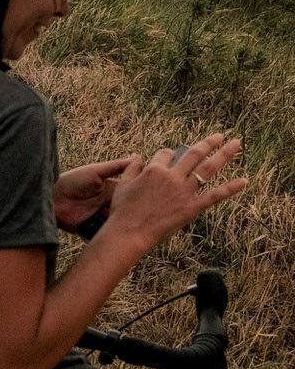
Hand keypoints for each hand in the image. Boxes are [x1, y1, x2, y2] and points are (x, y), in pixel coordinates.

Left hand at [54, 157, 134, 231]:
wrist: (51, 198)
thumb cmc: (71, 181)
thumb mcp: (95, 171)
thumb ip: (116, 166)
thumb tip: (137, 157)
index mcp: (112, 191)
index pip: (132, 195)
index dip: (138, 197)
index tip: (146, 197)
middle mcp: (109, 205)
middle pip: (126, 211)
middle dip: (129, 212)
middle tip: (132, 212)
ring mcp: (101, 218)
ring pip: (118, 223)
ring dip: (118, 221)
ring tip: (116, 217)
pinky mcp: (94, 229)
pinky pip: (106, 233)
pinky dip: (109, 231)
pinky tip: (108, 226)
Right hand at [105, 133, 247, 253]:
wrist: (130, 232)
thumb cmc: (123, 210)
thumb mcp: (123, 184)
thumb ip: (132, 167)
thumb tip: (138, 155)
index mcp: (154, 170)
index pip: (166, 154)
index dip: (168, 154)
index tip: (170, 157)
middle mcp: (172, 177)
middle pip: (193, 154)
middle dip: (209, 143)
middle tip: (220, 135)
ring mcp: (184, 192)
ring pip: (208, 168)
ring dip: (224, 154)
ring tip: (236, 144)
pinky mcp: (192, 207)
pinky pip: (215, 195)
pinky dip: (231, 188)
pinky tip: (244, 180)